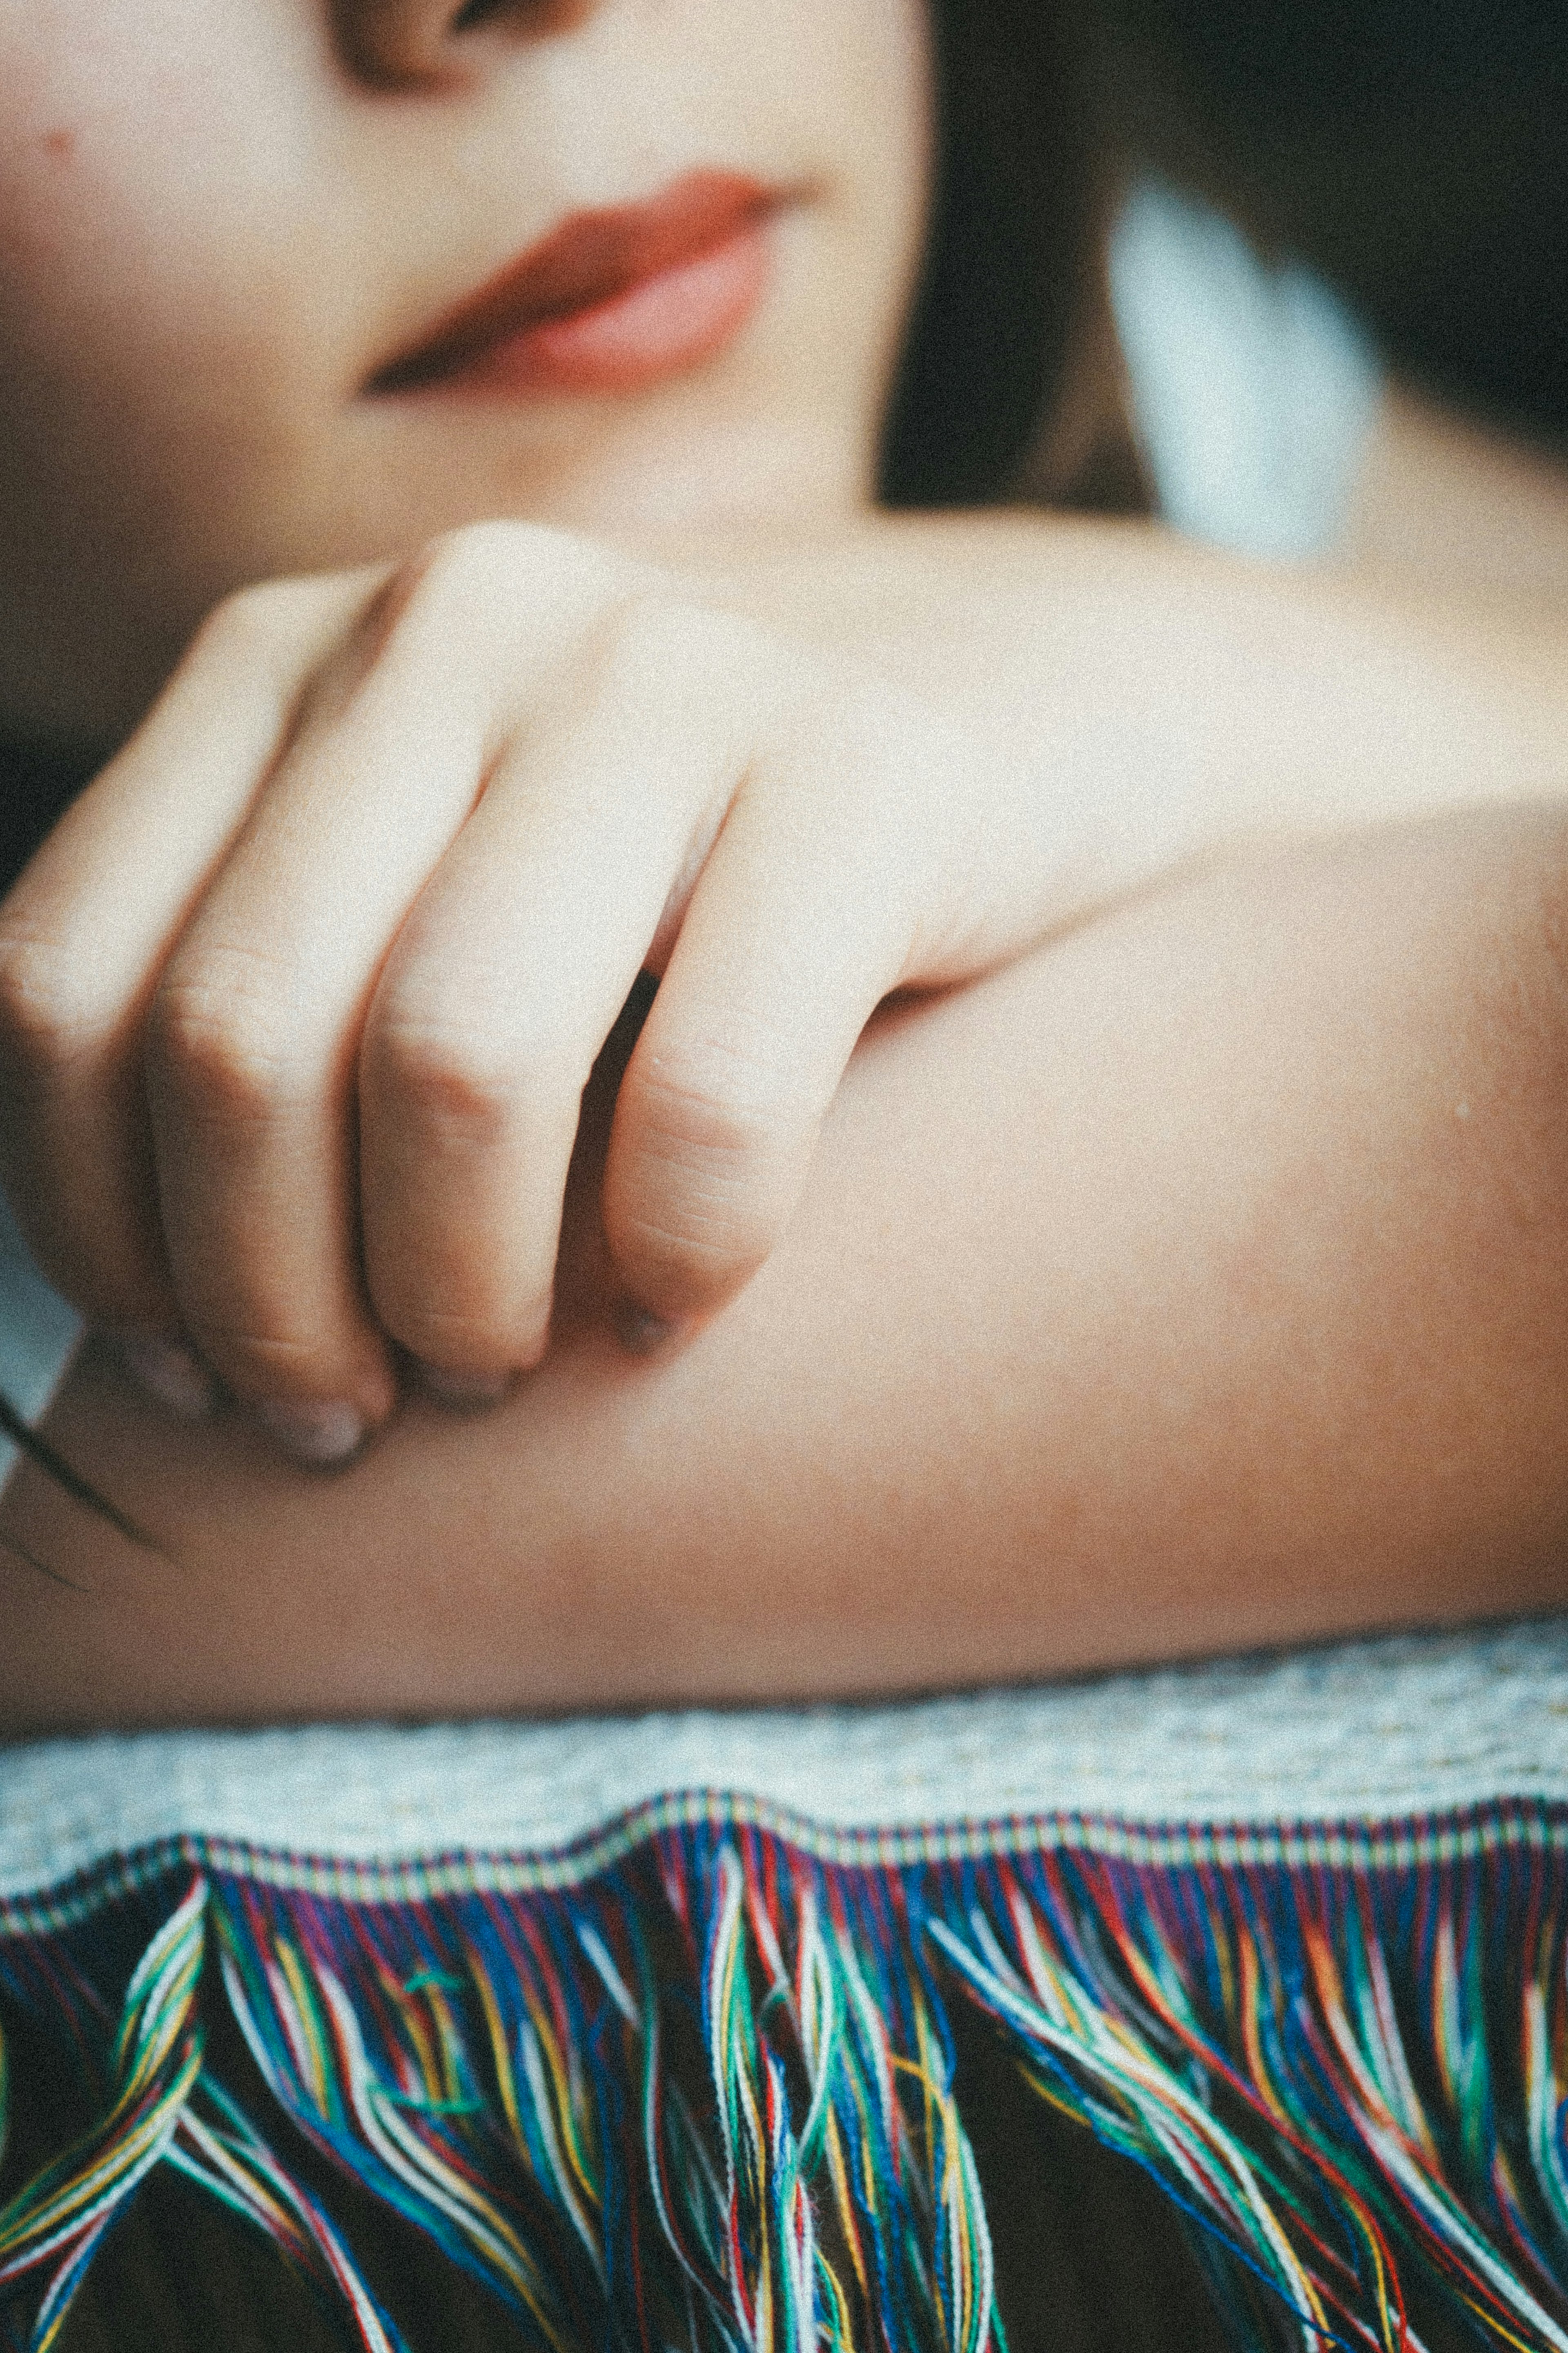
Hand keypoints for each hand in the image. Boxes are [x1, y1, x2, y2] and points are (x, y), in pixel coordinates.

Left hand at [0, 521, 1032, 1460]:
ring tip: (507, 1370)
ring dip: (459, 1297)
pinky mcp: (870, 764)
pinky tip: (680, 1309)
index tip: (191, 1375)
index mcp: (288, 653)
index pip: (60, 982)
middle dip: (275, 1303)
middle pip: (238, 1044)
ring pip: (449, 1067)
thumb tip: (151, 1293)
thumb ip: (284, 990)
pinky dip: (679, 1258)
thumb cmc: (708, 858)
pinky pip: (707, 1093)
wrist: (1064, 692)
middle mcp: (448, 624)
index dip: (98, 1228)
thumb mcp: (445, 864)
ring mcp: (663, 670)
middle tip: (361, 1418)